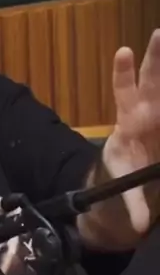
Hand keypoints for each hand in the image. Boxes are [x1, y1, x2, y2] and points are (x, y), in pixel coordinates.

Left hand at [104, 29, 159, 232]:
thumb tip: (137, 223)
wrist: (126, 191)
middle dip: (156, 56)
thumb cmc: (119, 187)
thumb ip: (131, 205)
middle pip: (151, 80)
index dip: (123, 74)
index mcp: (129, 126)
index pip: (125, 94)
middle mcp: (145, 114)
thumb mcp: (121, 197)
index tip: (123, 51)